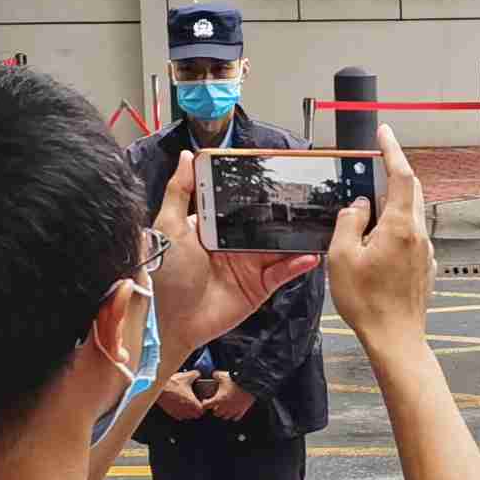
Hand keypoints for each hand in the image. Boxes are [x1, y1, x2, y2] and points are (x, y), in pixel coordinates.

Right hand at [150, 370, 208, 421]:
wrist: (158, 388)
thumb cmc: (172, 384)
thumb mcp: (188, 376)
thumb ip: (196, 375)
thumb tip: (198, 374)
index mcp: (194, 406)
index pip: (202, 410)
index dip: (203, 405)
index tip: (201, 399)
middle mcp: (186, 412)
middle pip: (195, 414)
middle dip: (196, 407)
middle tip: (195, 399)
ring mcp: (178, 414)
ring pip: (186, 414)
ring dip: (187, 408)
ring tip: (186, 399)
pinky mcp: (170, 413)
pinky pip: (178, 413)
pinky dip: (179, 408)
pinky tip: (178, 399)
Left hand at [151, 150, 316, 360]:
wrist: (170, 321)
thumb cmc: (163, 275)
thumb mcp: (169, 225)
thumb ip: (180, 190)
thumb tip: (187, 157)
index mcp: (212, 228)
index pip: (238, 205)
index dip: (255, 193)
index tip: (275, 176)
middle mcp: (232, 245)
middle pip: (264, 224)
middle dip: (283, 213)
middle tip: (305, 197)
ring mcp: (247, 266)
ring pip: (278, 247)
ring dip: (297, 237)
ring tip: (316, 223)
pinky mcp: (258, 288)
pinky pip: (282, 273)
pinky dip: (297, 264)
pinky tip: (308, 254)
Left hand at [202, 375, 256, 419]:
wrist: (249, 383)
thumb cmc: (235, 380)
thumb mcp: (222, 375)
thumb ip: (215, 375)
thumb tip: (214, 375)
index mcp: (218, 400)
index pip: (206, 406)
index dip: (204, 403)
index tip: (206, 401)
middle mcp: (224, 407)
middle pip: (216, 413)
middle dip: (214, 409)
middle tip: (215, 404)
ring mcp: (233, 410)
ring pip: (225, 417)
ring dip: (223, 413)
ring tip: (224, 408)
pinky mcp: (242, 410)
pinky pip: (236, 417)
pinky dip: (234, 415)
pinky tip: (233, 411)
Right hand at [328, 129, 433, 350]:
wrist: (395, 339)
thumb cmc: (368, 303)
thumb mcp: (342, 257)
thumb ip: (349, 222)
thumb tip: (358, 206)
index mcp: (399, 226)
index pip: (400, 175)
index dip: (392, 149)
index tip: (384, 133)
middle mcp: (417, 234)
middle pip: (409, 191)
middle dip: (391, 176)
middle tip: (368, 173)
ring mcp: (424, 251)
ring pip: (409, 214)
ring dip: (390, 206)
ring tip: (364, 220)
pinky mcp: (424, 266)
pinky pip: (410, 236)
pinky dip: (394, 229)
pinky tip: (375, 248)